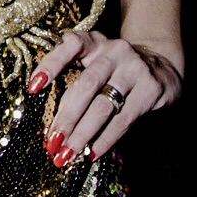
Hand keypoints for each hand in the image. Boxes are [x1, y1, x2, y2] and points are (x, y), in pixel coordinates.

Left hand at [26, 28, 181, 163]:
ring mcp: (135, 68)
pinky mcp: (151, 88)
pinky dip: (105, 140)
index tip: (33, 87)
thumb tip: (51, 125)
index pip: (71, 45)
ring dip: (82, 134)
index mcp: (95, 42)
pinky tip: (92, 153)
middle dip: (66, 118)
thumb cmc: (116, 71)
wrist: (162, 67)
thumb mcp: (96, 63)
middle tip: (51, 142)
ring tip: (67, 154)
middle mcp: (115, 50)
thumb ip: (75, 81)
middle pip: (86, 85)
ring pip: (103, 106)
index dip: (51, 64)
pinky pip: (123, 120)